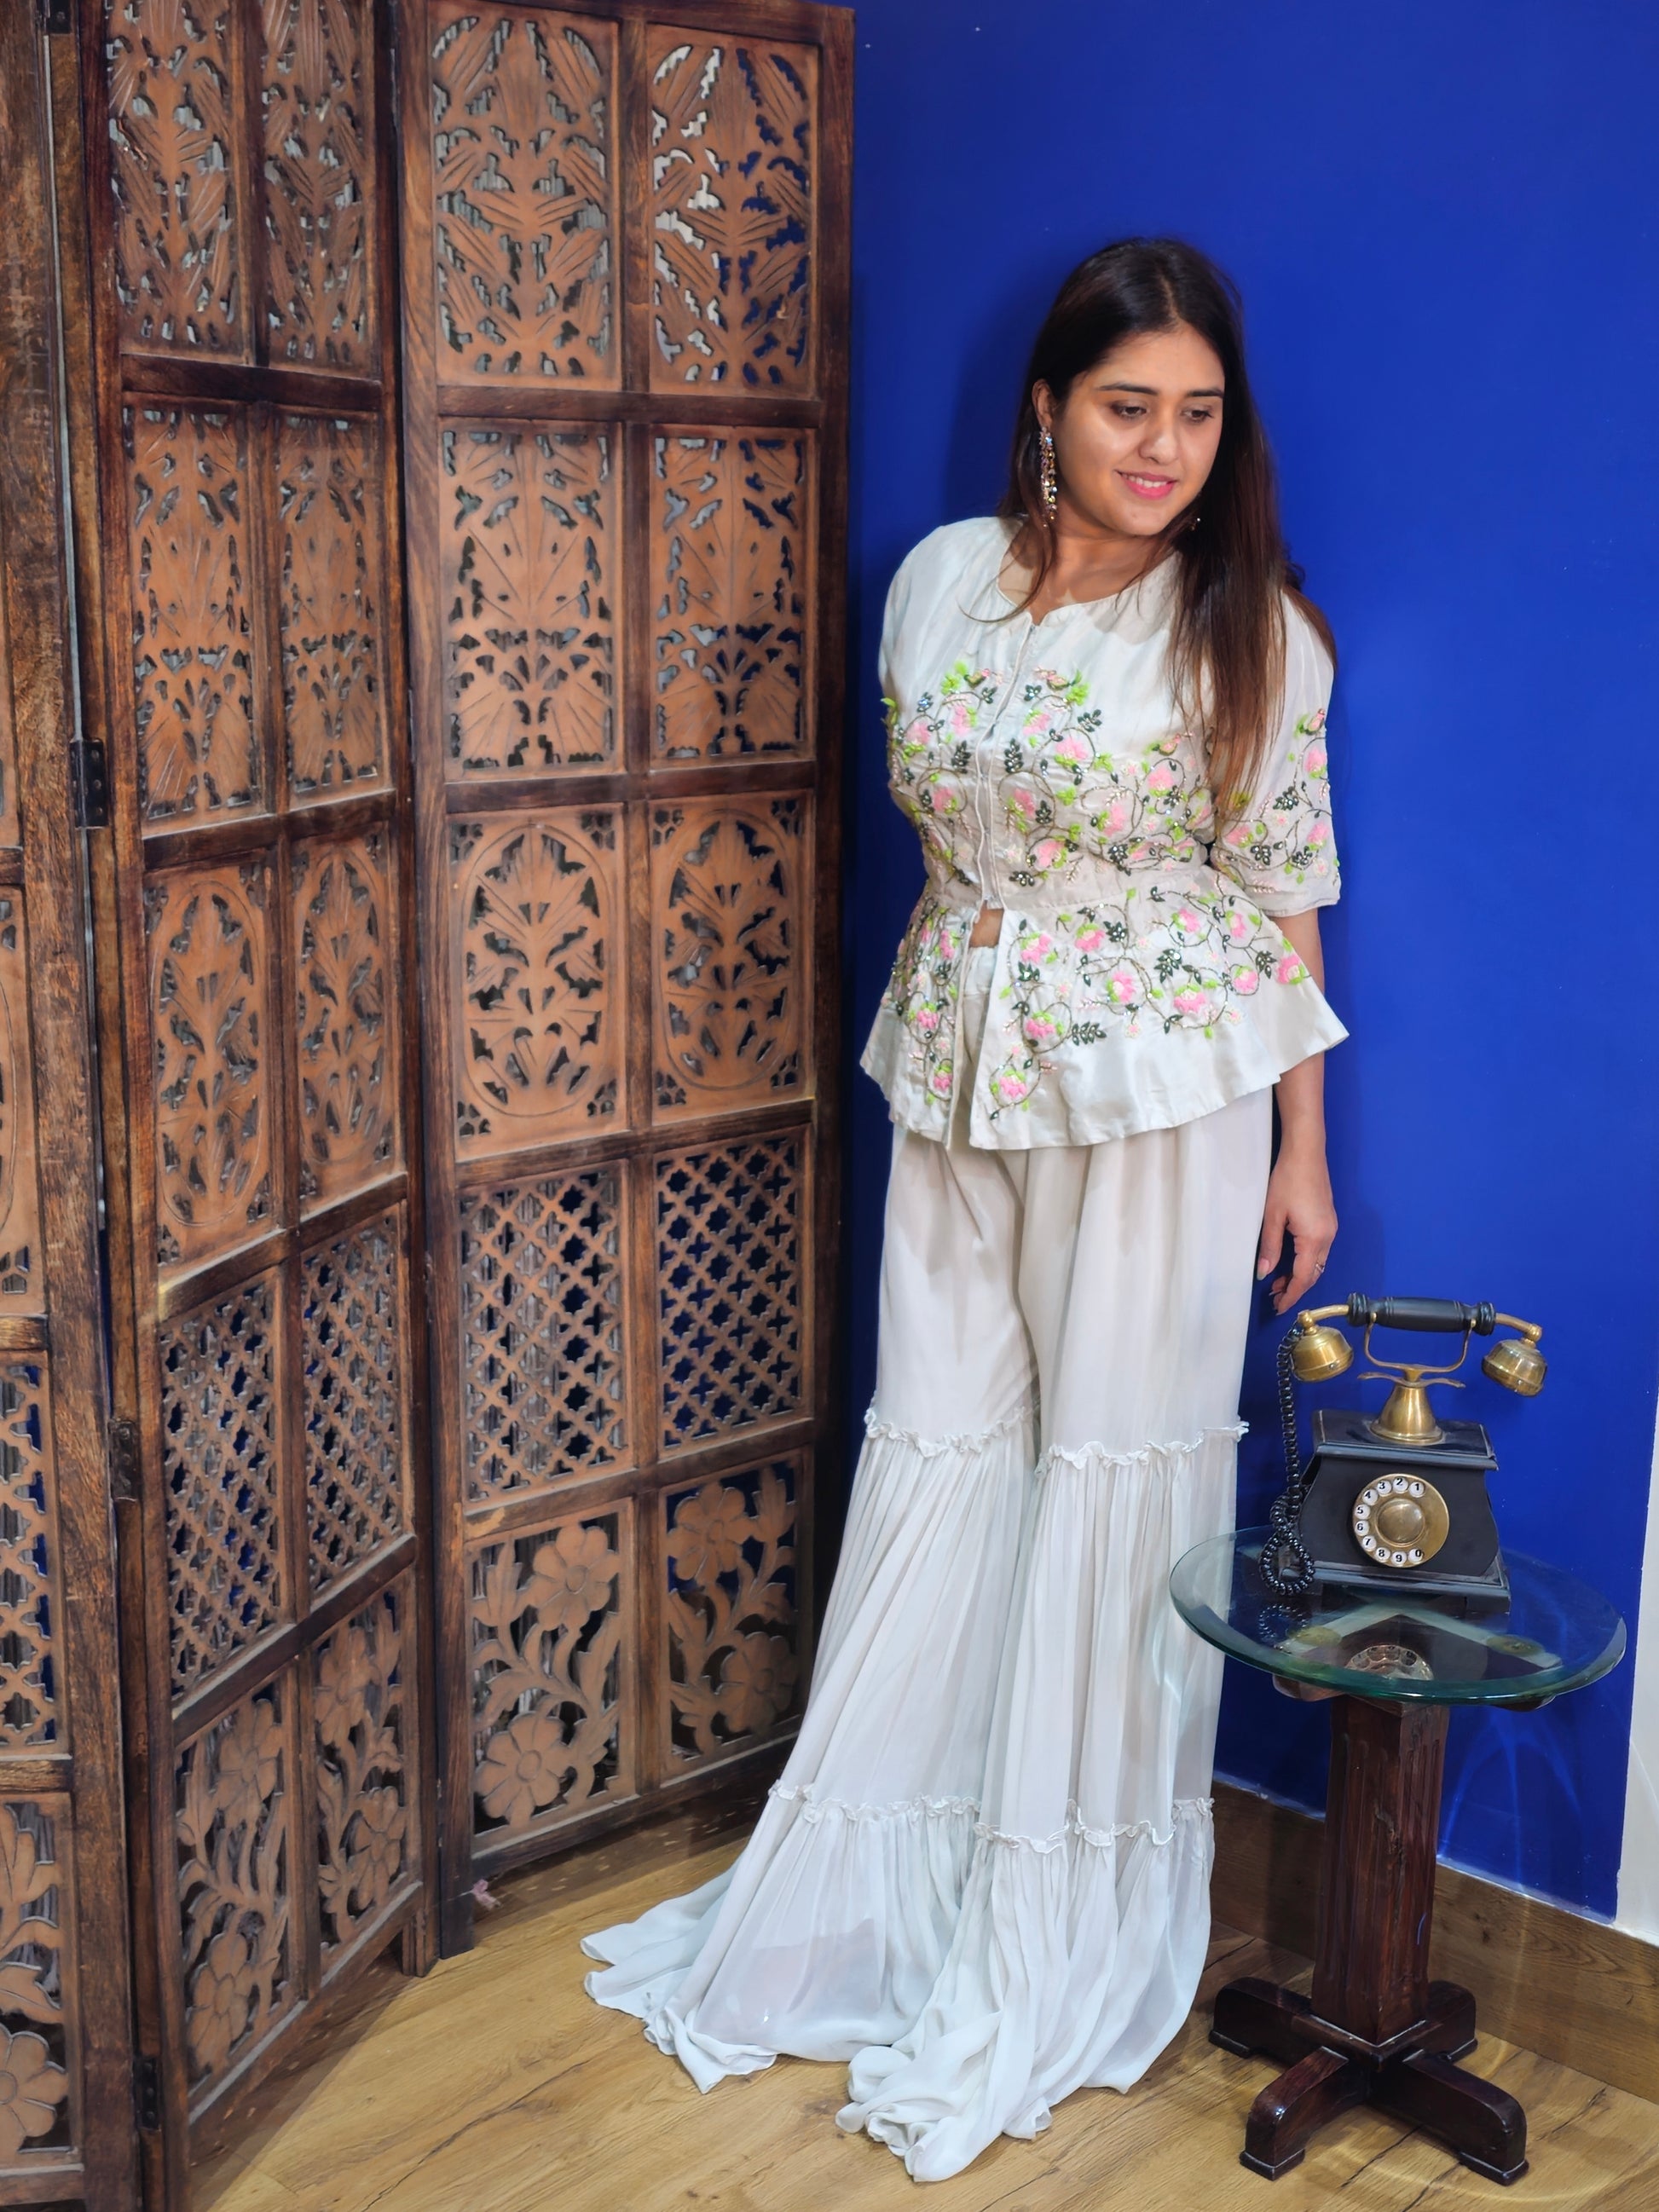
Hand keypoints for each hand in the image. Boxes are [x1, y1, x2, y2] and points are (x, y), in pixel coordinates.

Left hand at [1257, 1142, 1337, 1314]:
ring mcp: (1331, 1228)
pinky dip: (1306, 1261)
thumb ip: (1270, 1247)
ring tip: (1279, 1281)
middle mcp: (1328, 1237)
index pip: (1304, 1277)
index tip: (1279, 1307)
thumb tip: (1265, 1273)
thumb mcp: (1272, 1216)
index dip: (1292, 1295)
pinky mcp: (1328, 1221)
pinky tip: (1290, 1260)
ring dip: (1300, 1274)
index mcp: (1314, 1238)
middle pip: (1314, 1273)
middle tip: (1274, 1296)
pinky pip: (1319, 1250)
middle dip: (1296, 1287)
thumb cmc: (1287, 1180)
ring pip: (1317, 1262)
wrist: (1306, 1153)